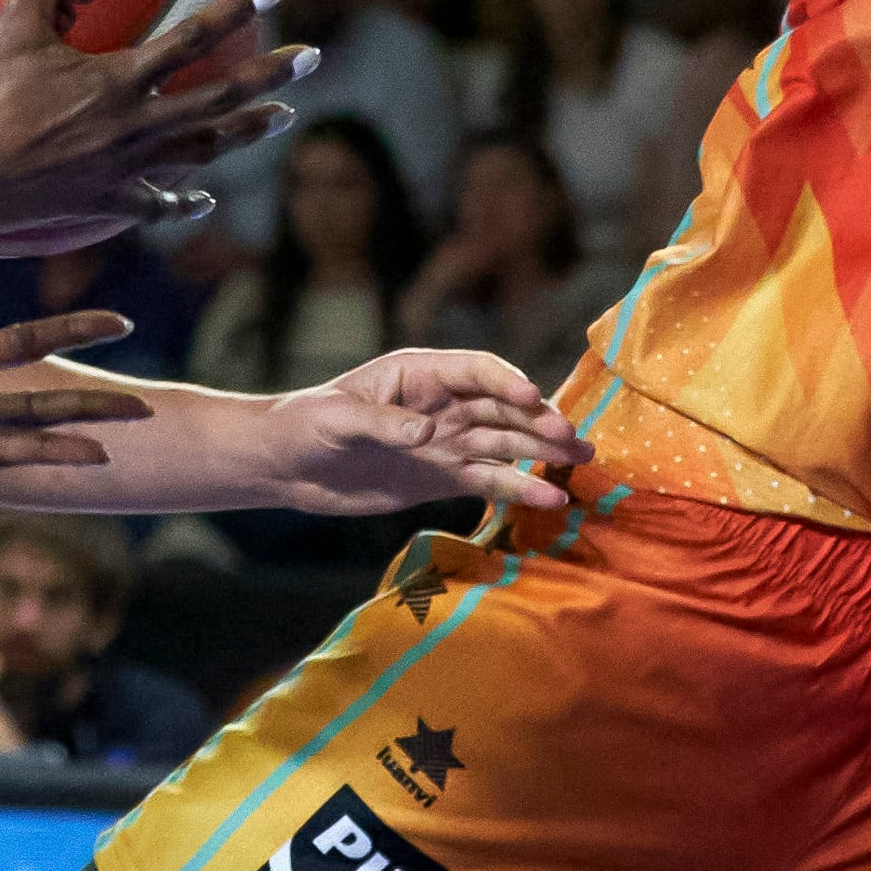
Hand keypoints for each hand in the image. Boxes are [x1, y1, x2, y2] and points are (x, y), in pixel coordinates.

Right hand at [0, 0, 301, 249]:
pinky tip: (206, 198)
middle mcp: (134, 127)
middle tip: (312, 60)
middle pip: (220, 101)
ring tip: (283, 116)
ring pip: (204, 150)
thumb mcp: (10, 28)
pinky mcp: (106, 202)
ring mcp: (125, 170)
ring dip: (248, 132)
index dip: (238, 12)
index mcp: (117, 82)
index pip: (193, 40)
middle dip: (271, 78)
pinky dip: (185, 201)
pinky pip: (157, 204)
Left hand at [251, 350, 585, 515]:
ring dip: (542, 453)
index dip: (506, 383)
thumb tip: (428, 436)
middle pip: (501, 409)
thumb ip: (384, 424)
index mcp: (419, 373)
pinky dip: (519, 489)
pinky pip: (488, 480)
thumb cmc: (306, 424)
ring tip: (581, 463)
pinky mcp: (441, 478)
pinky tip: (551, 499)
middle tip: (573, 437)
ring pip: (504, 444)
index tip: (533, 399)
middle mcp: (442, 404)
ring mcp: (446, 442)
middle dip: (538, 421)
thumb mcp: (338, 418)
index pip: (476, 371)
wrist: (288, 465)